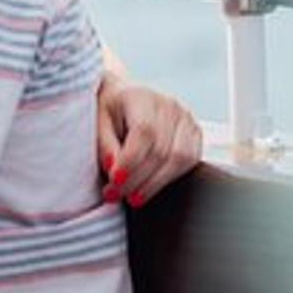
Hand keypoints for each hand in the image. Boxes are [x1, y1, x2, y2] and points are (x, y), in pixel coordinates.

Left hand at [96, 72, 200, 208]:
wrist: (125, 95)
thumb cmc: (110, 108)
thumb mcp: (98, 121)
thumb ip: (105, 145)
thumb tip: (114, 169)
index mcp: (141, 96)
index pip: (144, 132)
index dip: (131, 161)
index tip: (114, 181)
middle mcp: (169, 105)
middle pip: (161, 149)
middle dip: (137, 179)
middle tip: (116, 195)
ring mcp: (186, 118)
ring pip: (179, 159)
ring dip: (154, 184)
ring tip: (133, 197)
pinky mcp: (195, 132)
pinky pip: (189, 161)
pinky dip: (169, 178)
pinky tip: (149, 187)